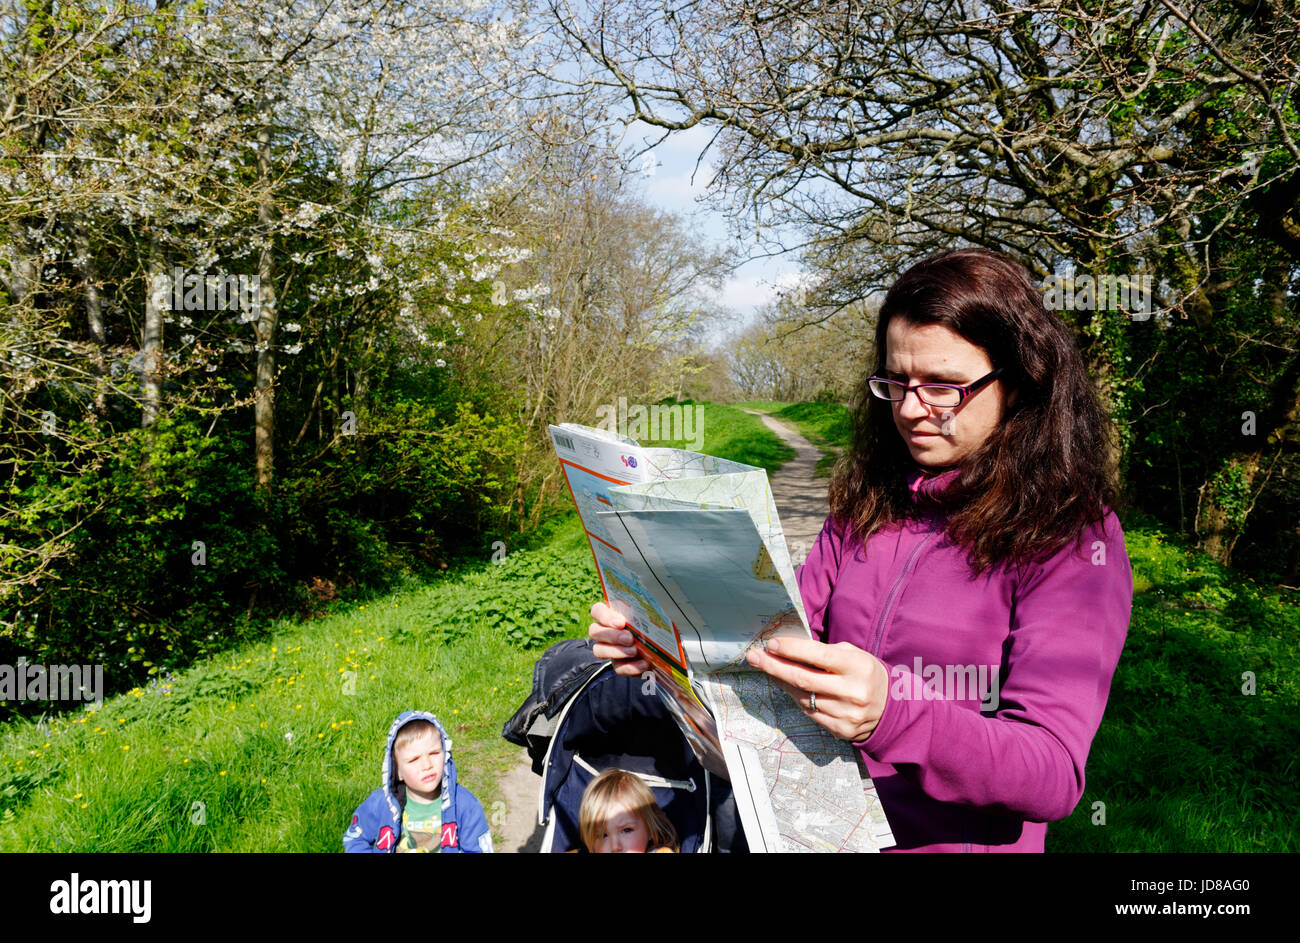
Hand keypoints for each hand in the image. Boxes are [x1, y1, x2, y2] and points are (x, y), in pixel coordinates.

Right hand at [589, 601, 648, 675]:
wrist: (662, 647)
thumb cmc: (652, 626)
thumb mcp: (648, 619)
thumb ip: (642, 617)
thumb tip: (645, 620)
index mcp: (610, 615)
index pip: (597, 611)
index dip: (605, 616)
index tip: (621, 623)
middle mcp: (604, 632)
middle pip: (594, 631)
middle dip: (612, 635)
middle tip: (629, 639)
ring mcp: (608, 649)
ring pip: (598, 650)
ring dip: (617, 652)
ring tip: (635, 651)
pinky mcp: (618, 665)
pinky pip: (618, 668)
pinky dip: (631, 667)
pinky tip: (644, 664)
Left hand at [745, 636, 888, 742]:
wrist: (890, 707)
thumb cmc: (865, 673)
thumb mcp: (853, 655)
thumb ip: (823, 652)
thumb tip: (786, 649)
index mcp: (857, 667)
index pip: (818, 656)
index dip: (791, 650)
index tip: (771, 644)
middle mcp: (852, 692)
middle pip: (803, 679)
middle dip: (774, 667)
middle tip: (754, 657)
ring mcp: (846, 714)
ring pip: (802, 697)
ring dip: (781, 682)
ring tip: (767, 668)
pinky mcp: (840, 730)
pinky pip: (809, 711)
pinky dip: (794, 697)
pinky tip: (785, 686)